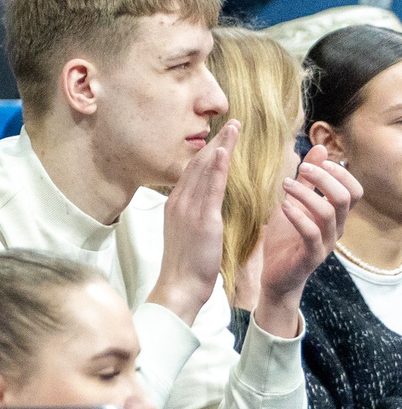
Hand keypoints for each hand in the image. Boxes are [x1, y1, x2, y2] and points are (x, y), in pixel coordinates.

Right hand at [150, 119, 233, 325]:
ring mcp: (188, 209)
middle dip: (215, 141)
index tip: (222, 136)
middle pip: (197, 163)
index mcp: (176, 204)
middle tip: (231, 122)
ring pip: (203, 169)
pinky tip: (224, 151)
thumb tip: (208, 204)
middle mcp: (179, 201)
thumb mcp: (189, 233)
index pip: (192, 170)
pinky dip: (216, 167)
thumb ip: (196, 214)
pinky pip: (209, 188)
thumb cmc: (188, 264)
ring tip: (233, 128)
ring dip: (219, 146)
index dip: (208, 150)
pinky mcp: (201, 219)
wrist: (180, 285)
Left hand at [253, 148, 359, 336]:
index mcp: (335, 216)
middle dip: (325, 178)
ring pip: (329, 213)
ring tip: (285, 185)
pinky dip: (298, 215)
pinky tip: (283, 205)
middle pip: (346, 198)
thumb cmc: (286, 237)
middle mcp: (336, 229)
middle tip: (301, 169)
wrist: (276, 275)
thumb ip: (309, 179)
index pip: (355, 191)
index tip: (318, 161)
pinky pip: (312, 234)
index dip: (341, 173)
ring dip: (307, 193)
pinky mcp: (310, 257)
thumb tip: (321, 148)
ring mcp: (325, 244)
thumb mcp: (296, 202)